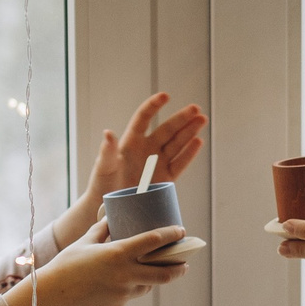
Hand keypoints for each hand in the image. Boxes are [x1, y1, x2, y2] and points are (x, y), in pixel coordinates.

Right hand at [33, 220, 188, 305]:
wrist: (54, 294)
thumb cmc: (68, 264)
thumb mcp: (85, 242)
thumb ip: (102, 230)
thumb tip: (111, 217)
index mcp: (119, 253)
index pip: (154, 241)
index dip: (171, 235)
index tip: (181, 232)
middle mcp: (125, 274)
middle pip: (164, 273)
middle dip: (179, 268)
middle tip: (185, 264)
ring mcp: (123, 293)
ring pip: (147, 286)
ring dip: (151, 279)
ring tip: (151, 272)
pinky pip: (129, 296)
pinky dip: (127, 290)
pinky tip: (115, 286)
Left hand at [88, 91, 207, 200]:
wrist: (110, 209)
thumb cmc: (102, 186)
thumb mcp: (103, 168)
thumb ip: (107, 152)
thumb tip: (108, 133)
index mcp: (130, 142)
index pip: (143, 118)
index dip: (154, 106)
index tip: (165, 96)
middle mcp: (146, 149)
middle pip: (167, 129)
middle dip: (181, 118)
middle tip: (195, 109)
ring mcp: (157, 163)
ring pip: (177, 143)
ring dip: (190, 131)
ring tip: (202, 119)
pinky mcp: (165, 178)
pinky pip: (180, 163)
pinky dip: (189, 153)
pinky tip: (198, 142)